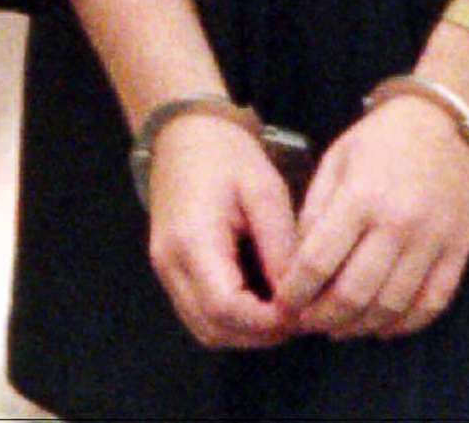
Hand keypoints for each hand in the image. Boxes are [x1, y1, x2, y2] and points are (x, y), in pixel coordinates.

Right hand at [143, 110, 300, 349]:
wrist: (184, 135)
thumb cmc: (226, 154)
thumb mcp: (263, 189)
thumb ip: (279, 243)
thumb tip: (296, 291)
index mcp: (193, 241)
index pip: (226, 306)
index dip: (265, 321)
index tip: (302, 311)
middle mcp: (171, 266)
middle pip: (213, 328)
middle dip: (259, 334)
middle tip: (301, 317)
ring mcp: (166, 272)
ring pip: (205, 329)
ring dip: (246, 332)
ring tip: (285, 312)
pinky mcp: (170, 272)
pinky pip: (199, 314)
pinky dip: (231, 320)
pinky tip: (262, 302)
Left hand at [275, 92, 468, 341]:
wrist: (448, 120)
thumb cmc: (384, 138)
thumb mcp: (337, 160)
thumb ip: (314, 213)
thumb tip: (295, 268)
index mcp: (362, 195)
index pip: (317, 263)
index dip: (293, 294)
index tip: (282, 305)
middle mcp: (399, 222)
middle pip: (352, 294)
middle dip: (321, 319)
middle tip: (307, 322)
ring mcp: (433, 239)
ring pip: (390, 307)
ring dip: (358, 327)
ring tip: (339, 326)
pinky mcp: (459, 249)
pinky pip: (432, 304)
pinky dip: (403, 324)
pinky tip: (382, 323)